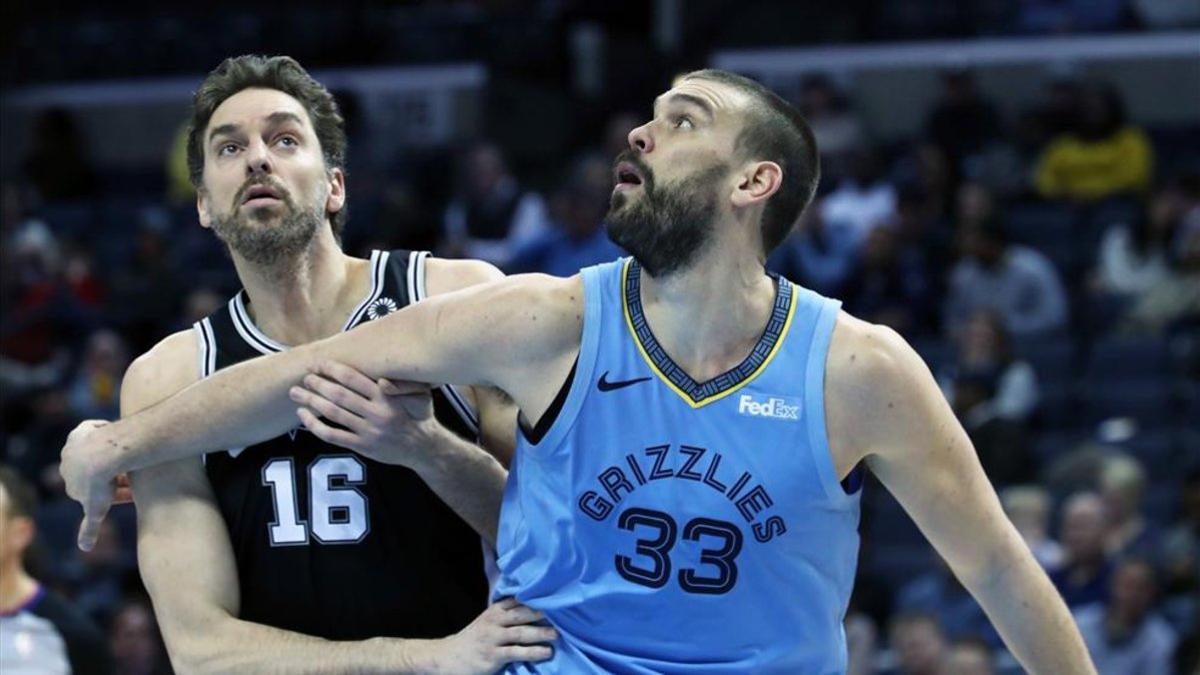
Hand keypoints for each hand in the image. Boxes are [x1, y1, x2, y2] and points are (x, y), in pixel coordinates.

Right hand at [59, 420, 120, 550]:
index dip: (112, 491)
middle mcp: (67, 465)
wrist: (102, 456)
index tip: (129, 491)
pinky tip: (116, 436)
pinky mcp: (80, 431)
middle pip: (94, 471)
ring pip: (94, 451)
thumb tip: (84, 548)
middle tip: (134, 474)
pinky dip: (102, 431)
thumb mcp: (96, 511)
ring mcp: (73, 447)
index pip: (93, 489)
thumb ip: (89, 529)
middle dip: (111, 474)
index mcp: (70, 484)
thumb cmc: (102, 484)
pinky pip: (91, 429)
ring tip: (130, 457)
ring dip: (108, 454)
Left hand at [288, 360, 446, 468]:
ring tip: (296, 393)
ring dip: (311, 401)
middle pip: (339, 395)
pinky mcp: (362, 446)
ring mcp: (368, 431)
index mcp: (388, 397)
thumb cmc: (420, 415)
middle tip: (303, 377)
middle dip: (318, 384)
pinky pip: (333, 435)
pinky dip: (315, 425)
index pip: (355, 379)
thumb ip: (404, 383)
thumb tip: (382, 379)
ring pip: (333, 414)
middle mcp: (376, 413)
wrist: (425, 448)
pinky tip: (303, 416)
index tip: (318, 363)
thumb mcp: (422, 394)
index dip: (333, 369)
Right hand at [433, 597, 555, 673]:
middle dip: (541, 612)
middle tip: (562, 612)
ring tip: (557, 634)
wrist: (449, 657)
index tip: (555, 593)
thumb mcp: (488, 620)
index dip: (535, 596)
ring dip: (541, 633)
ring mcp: (493, 639)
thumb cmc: (476, 638)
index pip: (517, 599)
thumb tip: (535, 605)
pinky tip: (546, 652)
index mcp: (495, 610)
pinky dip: (533, 652)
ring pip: (521, 633)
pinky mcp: (493, 656)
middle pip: (521, 613)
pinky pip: (516, 652)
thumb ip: (507, 612)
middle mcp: (494, 621)